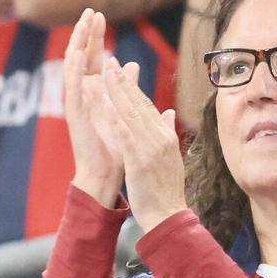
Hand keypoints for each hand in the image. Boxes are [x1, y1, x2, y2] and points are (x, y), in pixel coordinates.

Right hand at [62, 10, 125, 206]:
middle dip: (85, 33)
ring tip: (82, 24)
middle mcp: (83, 94)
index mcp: (95, 92)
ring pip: (74, 67)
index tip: (99, 14)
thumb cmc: (114, 145)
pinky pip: (72, 88)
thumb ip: (124, 87)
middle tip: (90, 11)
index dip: (95, 36)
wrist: (105, 174)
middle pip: (82, 56)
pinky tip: (77, 52)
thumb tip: (131, 64)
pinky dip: (74, 70)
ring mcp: (77, 103)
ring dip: (78, 44)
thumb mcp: (122, 109)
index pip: (93, 57)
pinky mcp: (75, 114)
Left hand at [101, 57, 186, 231]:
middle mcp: (159, 138)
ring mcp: (150, 148)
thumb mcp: (171, 156)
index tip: (120, 71)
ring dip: (117, 93)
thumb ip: (168, 132)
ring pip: (131, 115)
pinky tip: (106, 107)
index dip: (132, 86)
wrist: (168, 215)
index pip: (146, 106)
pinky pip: (126, 137)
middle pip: (139, 104)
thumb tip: (169, 112)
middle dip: (123, 82)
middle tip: (110, 62)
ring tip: (105, 75)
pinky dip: (116, 120)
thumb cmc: (166, 189)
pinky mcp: (139, 161)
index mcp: (164, 136)